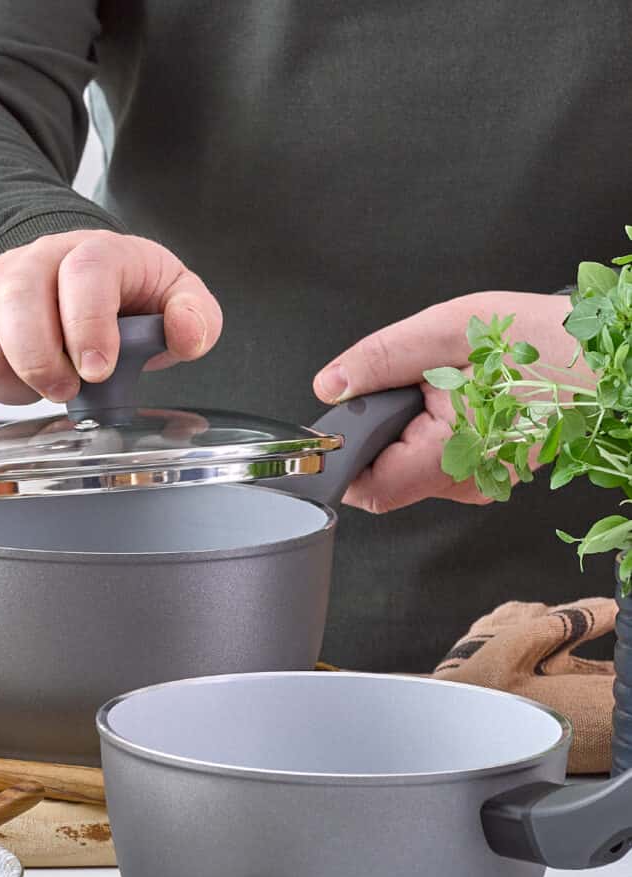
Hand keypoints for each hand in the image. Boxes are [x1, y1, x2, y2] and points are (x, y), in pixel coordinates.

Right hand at [0, 230, 222, 404]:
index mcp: (93, 252)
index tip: (97, 371)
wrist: (66, 272)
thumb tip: (188, 335)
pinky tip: (18, 381)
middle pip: (16, 305)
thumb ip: (195, 314)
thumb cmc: (123, 292)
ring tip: (47, 384)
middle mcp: (35, 260)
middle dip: (41, 364)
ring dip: (16, 385)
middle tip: (67, 389)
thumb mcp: (172, 294)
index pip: (83, 275)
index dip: (87, 327)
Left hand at [312, 291, 586, 512]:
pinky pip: (436, 459)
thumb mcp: (453, 330)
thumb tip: (331, 386)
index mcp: (455, 454)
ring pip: (407, 466)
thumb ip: (382, 360)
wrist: (612, 358)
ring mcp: (479, 482)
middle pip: (382, 474)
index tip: (343, 419)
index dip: (342, 456)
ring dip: (407, 425)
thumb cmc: (552, 342)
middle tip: (416, 383)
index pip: (367, 487)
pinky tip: (463, 399)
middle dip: (379, 427)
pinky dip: (432, 428)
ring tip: (450, 386)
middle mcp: (466, 482)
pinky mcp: (487, 474)